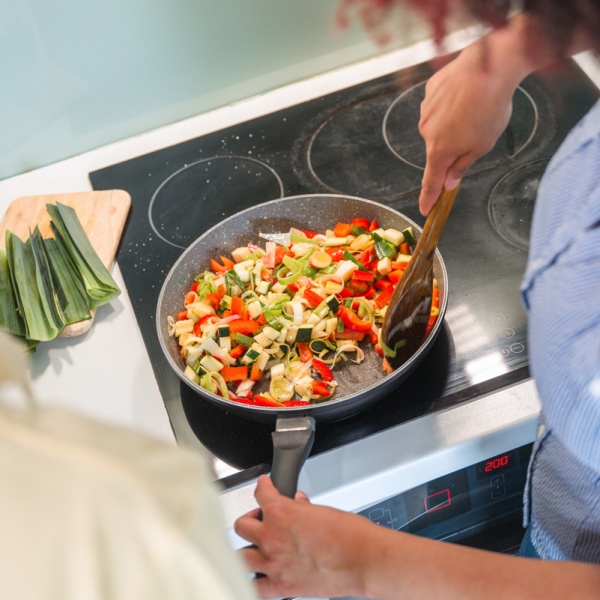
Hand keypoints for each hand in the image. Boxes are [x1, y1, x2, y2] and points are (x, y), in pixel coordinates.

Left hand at [234, 475, 373, 598]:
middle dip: (251, 519)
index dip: (263, 486)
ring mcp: (273, 564)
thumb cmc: (349, 534)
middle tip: (261, 519)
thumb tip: (298, 503)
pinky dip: (255, 581)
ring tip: (257, 547)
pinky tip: (261, 575)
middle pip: (242, 525)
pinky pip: (255, 587)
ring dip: (247, 549)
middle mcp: (271, 537)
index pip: (261, 493)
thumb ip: (302, 507)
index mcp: (281, 512)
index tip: (264, 486)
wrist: (363, 559)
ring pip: (240, 556)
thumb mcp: (322, 509)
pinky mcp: (281, 586)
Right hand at [418, 40, 516, 214]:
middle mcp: (426, 132)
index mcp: (439, 151)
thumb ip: (461, 166)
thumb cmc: (489, 108)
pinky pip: (440, 104)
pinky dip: (452, 104)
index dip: (428, 198)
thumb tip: (449, 181)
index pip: (430, 182)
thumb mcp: (482, 146)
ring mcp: (426, 110)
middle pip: (437, 149)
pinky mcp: (431, 90)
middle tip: (475, 134)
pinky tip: (467, 95)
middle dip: (452, 147)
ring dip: (453, 123)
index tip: (425, 209)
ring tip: (475, 109)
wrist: (489, 67)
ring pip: (439, 125)